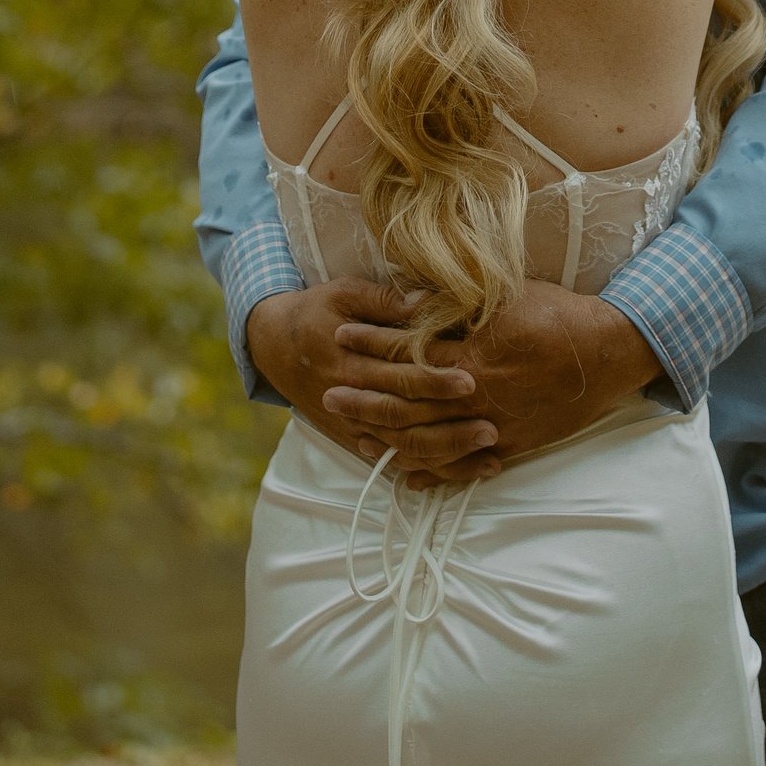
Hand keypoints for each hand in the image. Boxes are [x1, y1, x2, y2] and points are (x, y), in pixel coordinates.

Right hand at [248, 284, 498, 479]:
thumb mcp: (343, 294)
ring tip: (488, 456)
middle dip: (449, 426)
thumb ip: (383, 300)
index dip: (434, 379)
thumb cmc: (316, 312)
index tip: (471, 380)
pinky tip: (461, 472)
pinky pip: (393, 461)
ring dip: (446, 456)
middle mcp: (352, 399)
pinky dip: (427, 470)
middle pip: (405, 419)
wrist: (273, 346)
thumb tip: (424, 302)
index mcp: (351, 361)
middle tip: (491, 427)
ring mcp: (353, 425)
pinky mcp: (355, 438)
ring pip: (402, 449)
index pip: (398, 374)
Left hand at [335, 281, 658, 476]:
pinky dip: (431, 472)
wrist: (609, 355)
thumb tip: (410, 299)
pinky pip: (462, 466)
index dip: (371, 343)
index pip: (407, 351)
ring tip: (354, 432)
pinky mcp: (510, 446)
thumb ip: (457, 304)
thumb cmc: (560, 316)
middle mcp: (475, 398)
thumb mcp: (507, 296)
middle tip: (328, 394)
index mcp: (471, 357)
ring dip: (388, 437)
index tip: (340, 335)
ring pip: (427, 440)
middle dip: (365, 397)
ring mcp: (492, 427)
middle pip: (407, 402)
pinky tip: (405, 474)